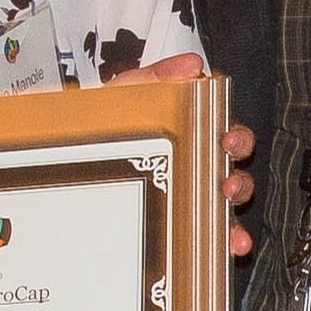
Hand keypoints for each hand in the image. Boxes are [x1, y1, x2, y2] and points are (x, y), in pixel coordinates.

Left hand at [121, 51, 255, 255]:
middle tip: (226, 184)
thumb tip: (192, 65)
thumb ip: (157, 76)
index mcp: (193, 137)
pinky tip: (229, 246)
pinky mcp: (182, 223)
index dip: (237, 140)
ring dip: (233, 218)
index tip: (228, 142)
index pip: (227, 137)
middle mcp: (198, 168)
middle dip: (239, 181)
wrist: (72, 153)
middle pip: (234, 175)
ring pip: (227, 209)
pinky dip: (227, 242)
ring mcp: (191, 198)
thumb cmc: (107, 125)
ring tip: (229, 226)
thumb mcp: (127, 93)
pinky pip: (212, 235)